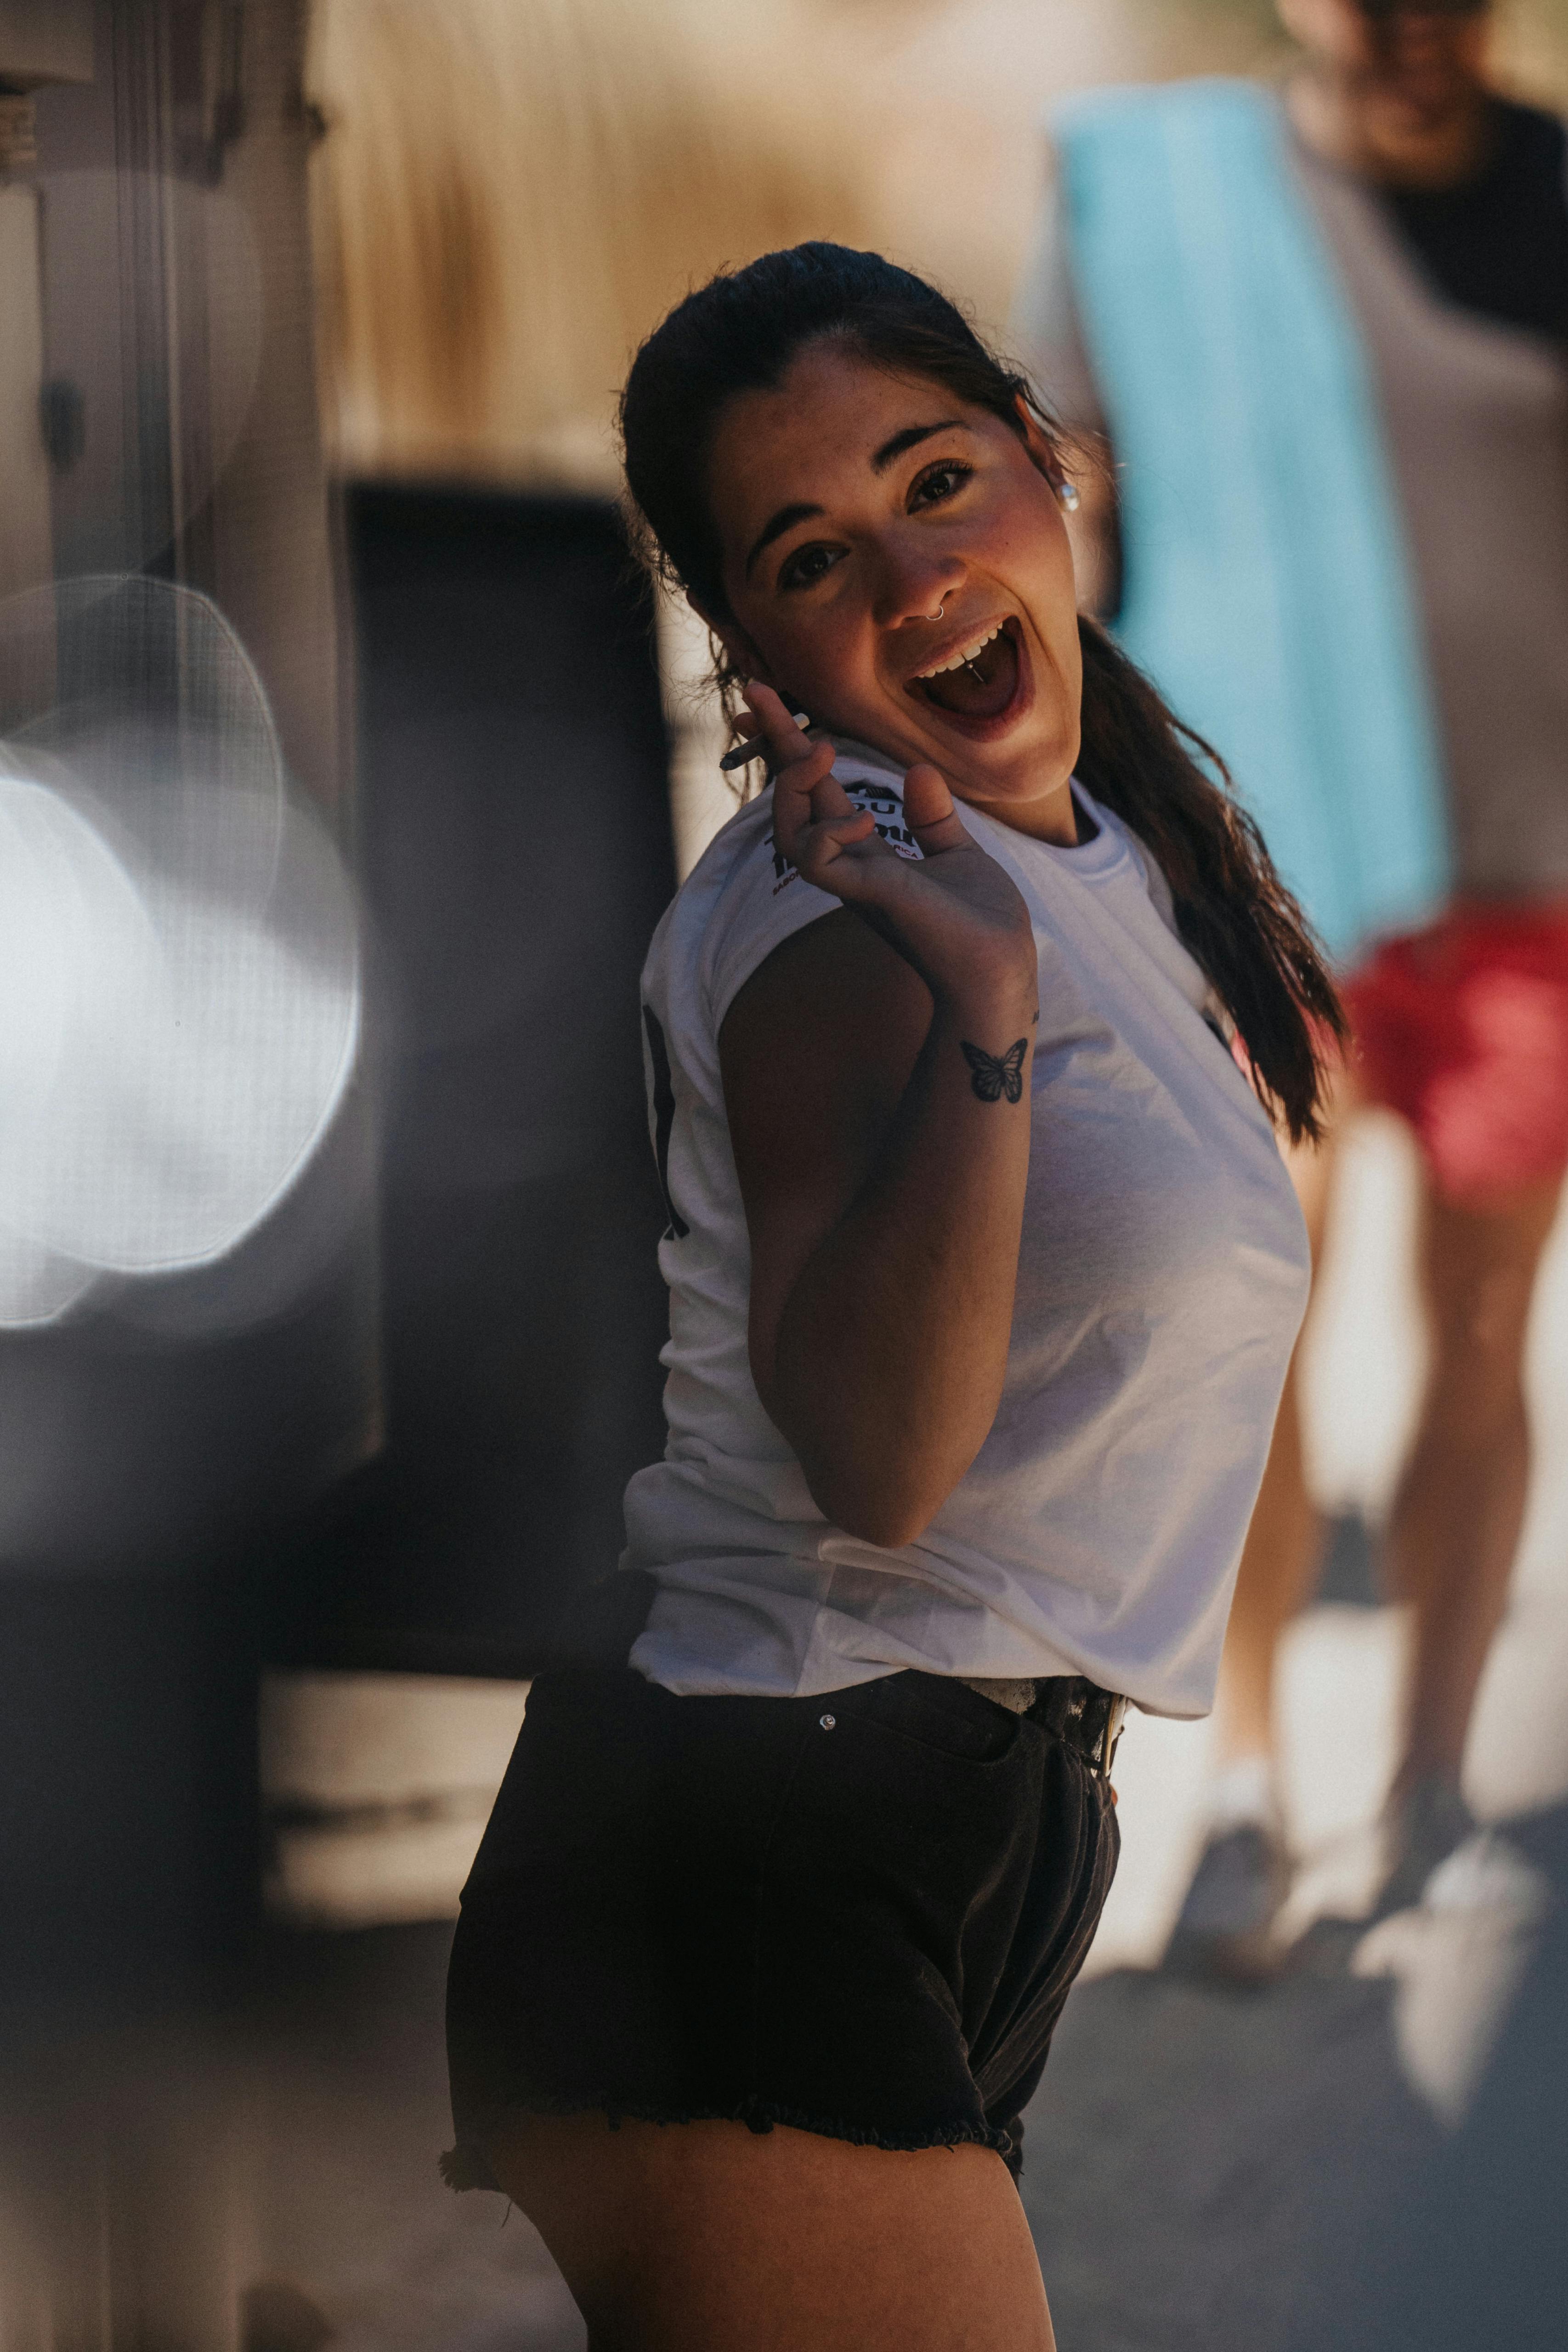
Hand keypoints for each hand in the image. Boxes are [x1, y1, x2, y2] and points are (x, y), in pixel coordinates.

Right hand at [742, 681, 1036, 1010]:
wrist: (999, 971)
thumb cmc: (979, 924)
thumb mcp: (957, 855)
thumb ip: (932, 818)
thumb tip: (919, 771)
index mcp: (866, 854)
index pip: (818, 792)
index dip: (793, 747)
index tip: (770, 696)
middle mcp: (848, 866)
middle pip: (789, 802)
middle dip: (774, 744)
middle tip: (763, 693)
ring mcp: (852, 883)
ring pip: (786, 830)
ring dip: (793, 782)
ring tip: (823, 750)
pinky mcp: (866, 895)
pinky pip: (815, 859)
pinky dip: (828, 830)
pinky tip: (862, 816)